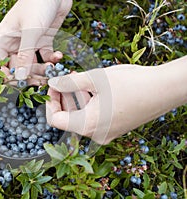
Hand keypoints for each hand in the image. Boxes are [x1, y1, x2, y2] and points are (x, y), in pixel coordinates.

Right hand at [0, 0, 72, 83]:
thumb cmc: (37, 4)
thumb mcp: (31, 31)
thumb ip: (25, 55)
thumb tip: (20, 77)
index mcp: (4, 38)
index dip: (6, 76)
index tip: (18, 84)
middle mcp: (15, 42)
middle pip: (18, 67)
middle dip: (29, 76)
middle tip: (41, 81)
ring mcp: (29, 42)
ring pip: (32, 64)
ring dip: (42, 70)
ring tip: (53, 70)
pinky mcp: (42, 40)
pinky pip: (45, 55)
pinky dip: (52, 59)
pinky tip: (58, 57)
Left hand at [46, 64, 179, 144]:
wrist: (165, 89)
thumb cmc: (131, 83)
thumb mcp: (95, 79)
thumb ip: (69, 83)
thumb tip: (51, 82)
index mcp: (87, 126)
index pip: (54, 120)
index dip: (50, 101)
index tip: (54, 85)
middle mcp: (95, 135)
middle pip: (68, 117)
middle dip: (65, 96)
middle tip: (69, 77)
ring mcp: (107, 134)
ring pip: (82, 116)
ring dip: (78, 98)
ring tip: (83, 78)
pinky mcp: (115, 128)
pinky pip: (95, 117)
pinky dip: (90, 103)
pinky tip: (96, 87)